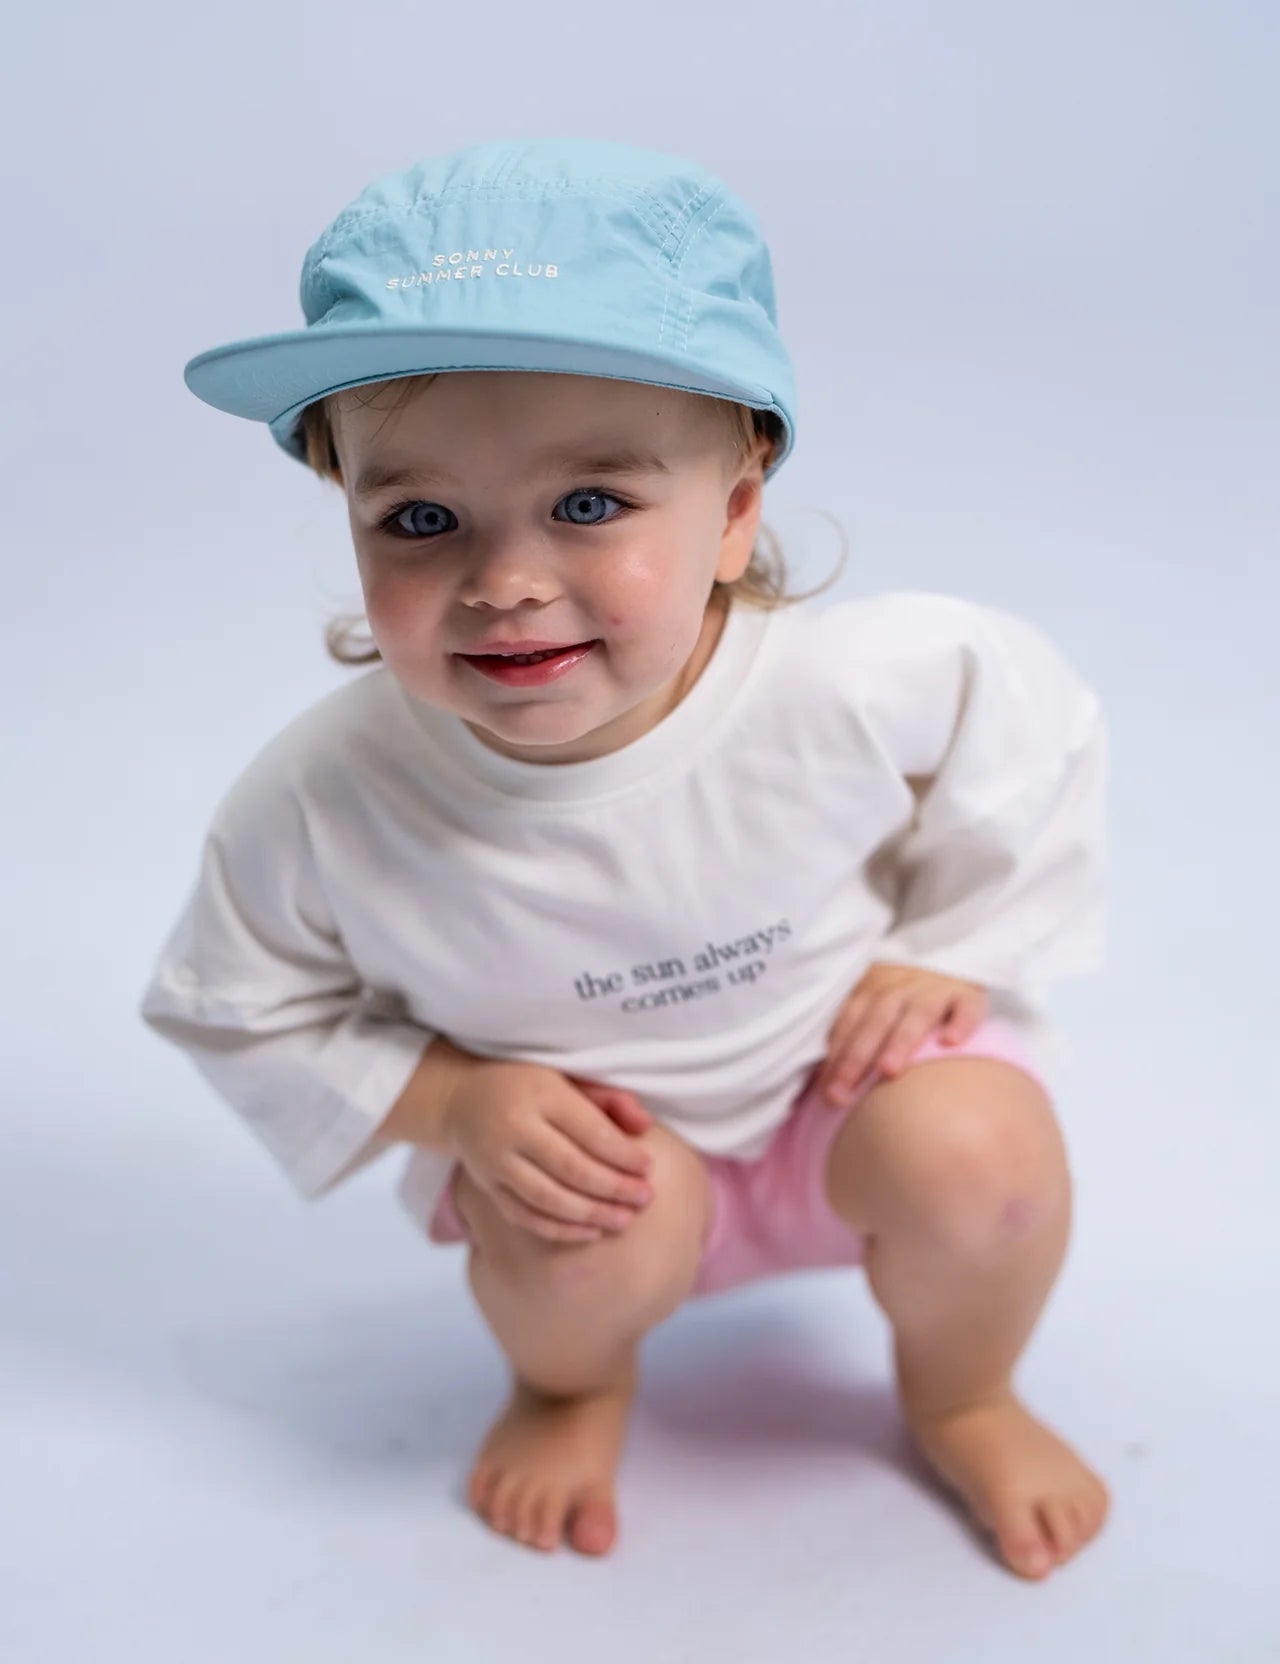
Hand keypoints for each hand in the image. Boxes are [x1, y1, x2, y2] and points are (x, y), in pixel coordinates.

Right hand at [442, 1060, 656, 1243]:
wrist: (460, 1100)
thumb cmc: (526, 1085)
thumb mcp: (565, 1076)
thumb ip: (607, 1098)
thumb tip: (644, 1125)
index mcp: (540, 1095)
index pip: (588, 1131)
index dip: (622, 1154)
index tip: (649, 1168)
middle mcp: (514, 1129)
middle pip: (571, 1167)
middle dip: (613, 1188)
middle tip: (645, 1199)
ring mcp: (496, 1161)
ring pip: (548, 1197)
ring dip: (590, 1214)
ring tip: (623, 1220)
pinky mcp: (487, 1186)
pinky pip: (525, 1215)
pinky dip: (559, 1229)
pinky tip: (590, 1232)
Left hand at [813, 961, 988, 1104]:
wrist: (953, 965)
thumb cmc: (904, 1004)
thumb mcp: (875, 1009)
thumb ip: (852, 1035)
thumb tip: (819, 1081)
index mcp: (872, 986)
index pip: (849, 1019)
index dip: (836, 1054)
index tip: (826, 1092)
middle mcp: (902, 984)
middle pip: (876, 1018)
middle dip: (857, 1056)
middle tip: (844, 1093)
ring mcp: (936, 987)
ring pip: (917, 1012)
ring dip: (901, 1040)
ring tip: (888, 1070)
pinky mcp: (969, 994)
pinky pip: (966, 1007)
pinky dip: (961, 1022)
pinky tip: (951, 1043)